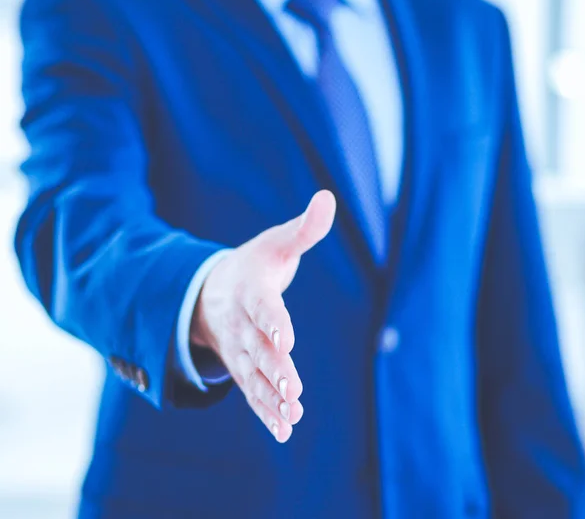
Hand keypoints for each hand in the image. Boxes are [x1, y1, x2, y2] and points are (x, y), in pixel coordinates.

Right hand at [191, 190, 336, 442]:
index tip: (287, 340)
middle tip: (294, 391)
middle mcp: (242, 325)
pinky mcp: (244, 368)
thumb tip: (328, 197)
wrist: (213, 292)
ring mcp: (240, 350)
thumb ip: (304, 228)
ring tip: (292, 419)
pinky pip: (252, 392)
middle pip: (258, 349)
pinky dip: (266, 411)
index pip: (262, 308)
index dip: (274, 323)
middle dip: (275, 370)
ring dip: (271, 398)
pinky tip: (285, 430)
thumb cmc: (253, 266)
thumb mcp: (276, 243)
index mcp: (250, 291)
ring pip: (254, 376)